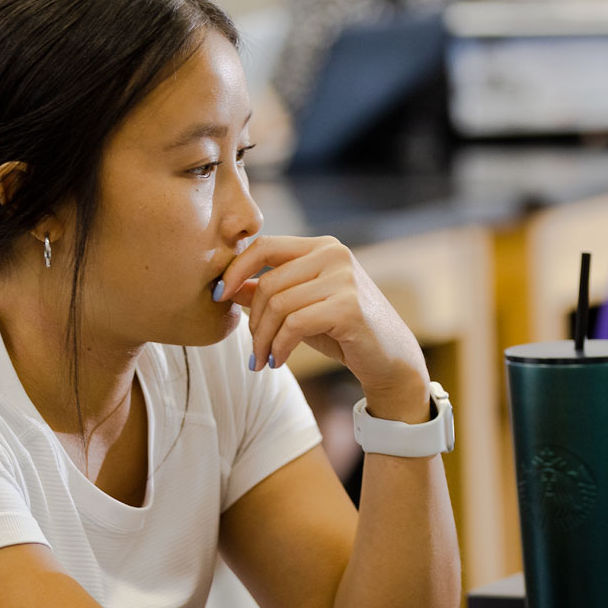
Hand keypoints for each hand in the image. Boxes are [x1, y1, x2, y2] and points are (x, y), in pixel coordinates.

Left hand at [217, 236, 429, 419]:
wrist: (389, 359)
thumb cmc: (341, 332)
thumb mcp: (299, 307)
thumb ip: (265, 292)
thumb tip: (224, 286)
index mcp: (321, 246)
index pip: (264, 246)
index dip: (235, 269)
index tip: (218, 296)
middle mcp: (334, 254)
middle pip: (269, 282)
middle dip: (253, 322)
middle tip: (253, 350)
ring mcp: (344, 278)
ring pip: (278, 305)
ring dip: (264, 339)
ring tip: (264, 360)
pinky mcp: (348, 307)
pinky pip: (295, 325)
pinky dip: (279, 346)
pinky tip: (279, 361)